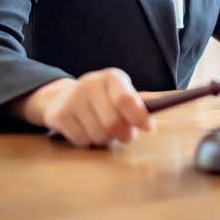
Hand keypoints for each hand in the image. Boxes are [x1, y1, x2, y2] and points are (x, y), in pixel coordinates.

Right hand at [9, 68, 153, 147]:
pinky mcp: (59, 114)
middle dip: (124, 134)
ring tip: (103, 130)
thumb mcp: (120, 92)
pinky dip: (88, 141)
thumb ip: (138, 101)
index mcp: (111, 77)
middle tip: (127, 136)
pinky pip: (81, 140)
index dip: (139, 116)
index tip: (149, 128)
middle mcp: (90, 84)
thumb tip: (161, 104)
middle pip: (112, 122)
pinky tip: (86, 130)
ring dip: (105, 139)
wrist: (62, 97)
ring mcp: (72, 99)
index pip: (126, 99)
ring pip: (98, 134)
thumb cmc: (103, 98)